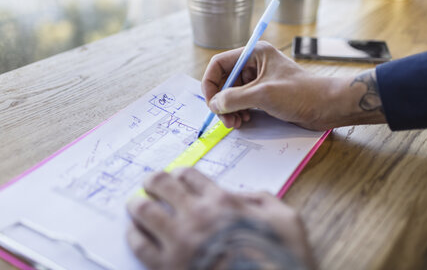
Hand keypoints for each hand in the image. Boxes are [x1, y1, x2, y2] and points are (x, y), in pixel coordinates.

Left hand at [126, 168, 313, 269]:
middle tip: (149, 183)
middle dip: (152, 180)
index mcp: (222, 202)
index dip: (180, 173)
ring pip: (145, 212)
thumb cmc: (281, 258)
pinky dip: (133, 235)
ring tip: (135, 204)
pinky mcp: (167, 267)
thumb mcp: (287, 219)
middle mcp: (196, 216)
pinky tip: (134, 232)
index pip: (190, 175)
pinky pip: (140, 246)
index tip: (176, 177)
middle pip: (162, 186)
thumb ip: (262, 199)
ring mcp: (179, 242)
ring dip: (137, 204)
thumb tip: (240, 195)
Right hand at [201, 41, 385, 129]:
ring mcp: (260, 80)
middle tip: (226, 120)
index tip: (211, 104)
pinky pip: (243, 102)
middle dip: (222, 101)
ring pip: (233, 94)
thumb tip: (214, 104)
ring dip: (230, 109)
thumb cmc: (300, 94)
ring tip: (236, 123)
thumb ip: (235, 98)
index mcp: (254, 54)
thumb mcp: (264, 95)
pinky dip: (239, 112)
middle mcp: (255, 64)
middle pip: (224, 81)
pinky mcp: (265, 95)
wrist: (328, 106)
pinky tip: (244, 121)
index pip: (220, 64)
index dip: (210, 83)